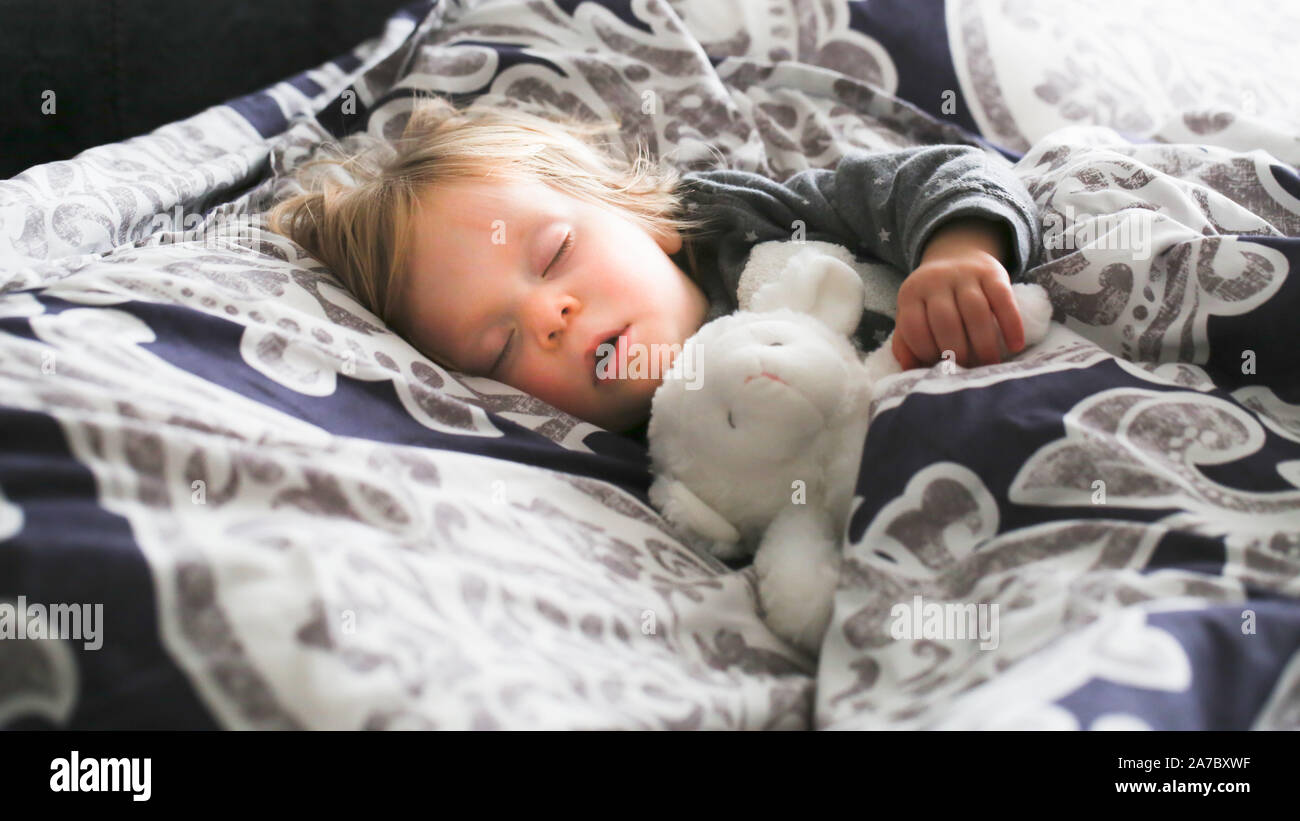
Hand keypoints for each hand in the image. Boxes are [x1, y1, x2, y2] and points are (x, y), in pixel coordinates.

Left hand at [892, 217, 1024, 369]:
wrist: (956, 255)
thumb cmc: (932, 300)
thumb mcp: (912, 314)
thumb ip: (906, 342)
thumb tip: (911, 371)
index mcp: (911, 294)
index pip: (914, 327)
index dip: (925, 352)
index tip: (938, 368)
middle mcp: (936, 280)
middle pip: (945, 321)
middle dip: (957, 351)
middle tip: (967, 370)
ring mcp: (965, 274)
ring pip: (976, 311)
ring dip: (984, 343)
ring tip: (990, 364)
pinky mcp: (993, 273)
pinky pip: (1003, 300)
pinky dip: (1011, 325)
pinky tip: (1015, 346)